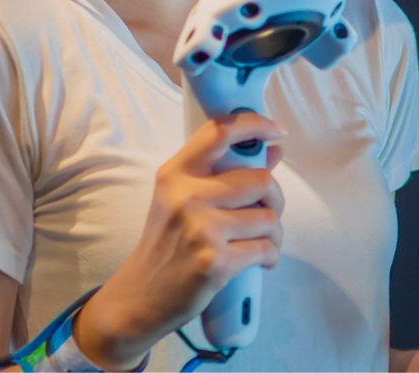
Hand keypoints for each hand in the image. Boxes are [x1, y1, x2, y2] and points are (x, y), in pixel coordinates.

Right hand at [72, 112, 286, 369]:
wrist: (141, 294)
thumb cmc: (167, 243)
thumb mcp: (183, 200)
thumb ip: (226, 173)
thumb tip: (273, 151)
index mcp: (176, 174)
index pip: (219, 132)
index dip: (255, 125)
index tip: (277, 131)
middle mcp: (186, 196)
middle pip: (260, 179)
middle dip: (274, 198)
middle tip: (267, 212)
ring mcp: (200, 229)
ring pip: (268, 218)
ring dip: (273, 233)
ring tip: (260, 242)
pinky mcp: (214, 260)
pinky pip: (265, 248)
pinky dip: (269, 256)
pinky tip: (259, 260)